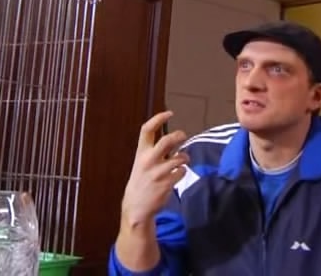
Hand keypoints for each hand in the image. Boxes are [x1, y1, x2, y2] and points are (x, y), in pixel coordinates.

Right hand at [120, 111, 188, 227]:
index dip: (159, 118)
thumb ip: (154, 151)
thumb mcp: (141, 163)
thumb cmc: (141, 181)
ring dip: (184, 157)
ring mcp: (158, 172)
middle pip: (167, 140)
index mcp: (140, 153)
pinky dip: (182, 171)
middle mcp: (148, 161)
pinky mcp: (166, 183)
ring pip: (180, 157)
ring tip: (182, 160)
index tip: (169, 113)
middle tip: (183, 136)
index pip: (147, 130)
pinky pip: (182, 171)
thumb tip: (174, 138)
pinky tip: (177, 175)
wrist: (136, 207)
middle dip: (178, 136)